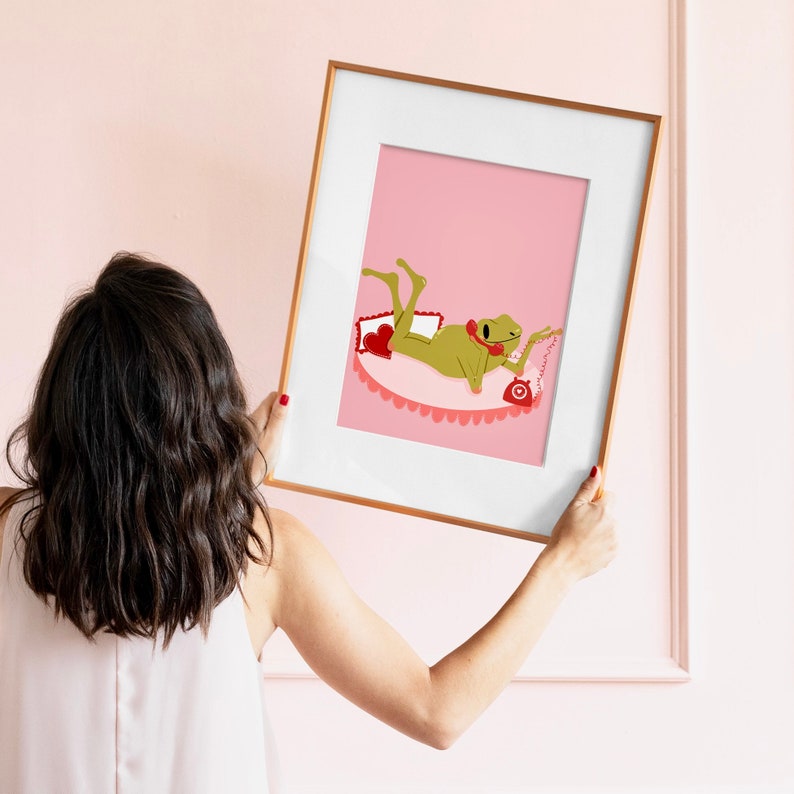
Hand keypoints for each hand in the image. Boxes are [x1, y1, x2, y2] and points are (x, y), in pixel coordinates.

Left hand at [249, 392, 288, 484]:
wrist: (238, 484)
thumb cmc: (256, 464)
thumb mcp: (272, 439)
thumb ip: (278, 418)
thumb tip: (284, 397)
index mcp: (256, 417)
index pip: (272, 398)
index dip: (284, 399)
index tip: (295, 404)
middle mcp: (250, 421)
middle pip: (270, 408)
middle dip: (282, 412)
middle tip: (293, 424)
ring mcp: (248, 432)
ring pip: (267, 420)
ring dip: (277, 424)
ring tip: (286, 437)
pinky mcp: (248, 441)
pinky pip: (263, 431)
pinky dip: (271, 433)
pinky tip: (276, 445)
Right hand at [541, 466, 617, 583]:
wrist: (562, 562)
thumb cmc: (564, 535)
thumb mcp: (572, 507)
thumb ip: (587, 488)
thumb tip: (596, 472)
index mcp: (604, 510)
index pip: (610, 496)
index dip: (598, 501)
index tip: (588, 509)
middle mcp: (614, 524)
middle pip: (611, 513)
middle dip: (600, 517)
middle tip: (582, 526)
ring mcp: (615, 540)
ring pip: (611, 528)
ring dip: (602, 531)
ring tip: (584, 538)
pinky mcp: (614, 553)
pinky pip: (611, 543)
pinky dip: (603, 544)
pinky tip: (589, 547)